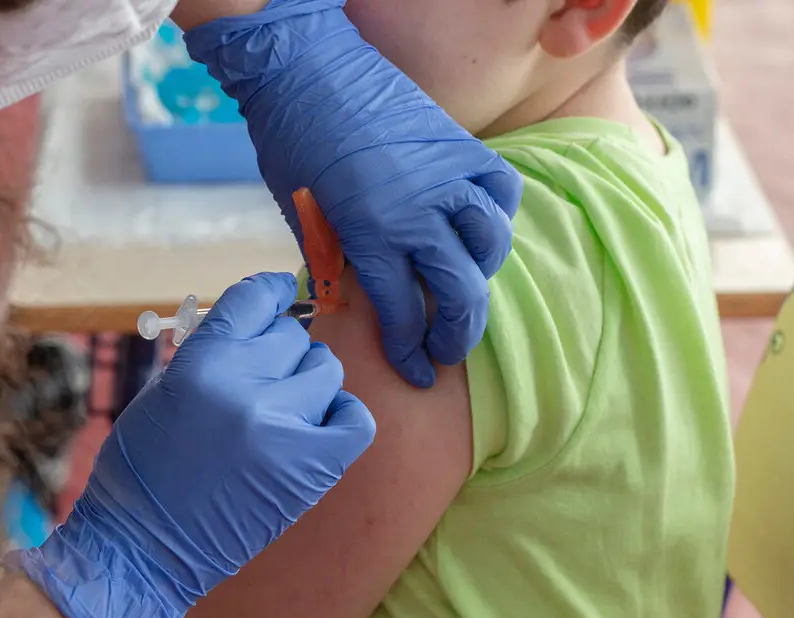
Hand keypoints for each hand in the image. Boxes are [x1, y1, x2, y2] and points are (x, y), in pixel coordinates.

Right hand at [6, 273, 374, 617]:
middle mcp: (243, 388)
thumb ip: (213, 352)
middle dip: (278, 352)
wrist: (142, 548)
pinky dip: (342, 417)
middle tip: (262, 380)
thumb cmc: (143, 468)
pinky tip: (319, 426)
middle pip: (292, 336)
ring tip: (284, 409)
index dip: (272, 291)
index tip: (281, 293)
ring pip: (326, 370)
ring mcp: (282, 429)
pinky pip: (356, 420)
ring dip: (308, 383)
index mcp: (199, 363)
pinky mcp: (310, 470)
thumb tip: (260, 326)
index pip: (254, 297)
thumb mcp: (165, 390)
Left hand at [185, 0, 522, 387]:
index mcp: (370, 235)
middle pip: (459, 291)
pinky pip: (502, 190)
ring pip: (491, 244)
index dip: (411, 351)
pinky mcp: (461, 145)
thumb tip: (363, 297)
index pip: (403, 313)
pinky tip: (479, 227)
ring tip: (464, 285)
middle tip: (447, 349)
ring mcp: (447, 176)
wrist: (305, 70)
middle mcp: (418, 212)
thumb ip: (339, 262)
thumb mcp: (305, 218)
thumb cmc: (292, 145)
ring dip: (481, 275)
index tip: (417, 372)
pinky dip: (497, 214)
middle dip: (457, 333)